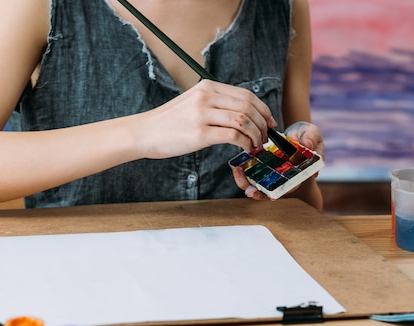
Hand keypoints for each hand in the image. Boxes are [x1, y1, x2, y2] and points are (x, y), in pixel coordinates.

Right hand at [140, 79, 277, 158]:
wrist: (144, 132)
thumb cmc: (168, 122)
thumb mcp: (192, 103)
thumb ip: (213, 103)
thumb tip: (240, 114)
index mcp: (207, 87)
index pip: (246, 95)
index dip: (263, 109)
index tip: (269, 122)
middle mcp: (206, 97)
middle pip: (248, 106)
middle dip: (263, 123)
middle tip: (265, 137)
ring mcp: (202, 115)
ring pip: (243, 120)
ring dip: (256, 134)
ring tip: (256, 145)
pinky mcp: (199, 134)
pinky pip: (233, 136)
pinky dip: (245, 143)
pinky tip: (245, 149)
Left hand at [232, 120, 324, 200]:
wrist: (296, 132)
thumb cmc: (307, 136)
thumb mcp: (312, 134)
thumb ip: (311, 139)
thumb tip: (308, 144)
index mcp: (297, 175)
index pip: (289, 188)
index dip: (280, 192)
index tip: (272, 194)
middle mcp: (282, 179)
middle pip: (269, 193)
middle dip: (258, 193)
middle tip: (250, 191)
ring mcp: (270, 175)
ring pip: (256, 186)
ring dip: (246, 183)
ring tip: (238, 172)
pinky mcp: (260, 168)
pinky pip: (249, 174)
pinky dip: (242, 172)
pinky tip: (236, 166)